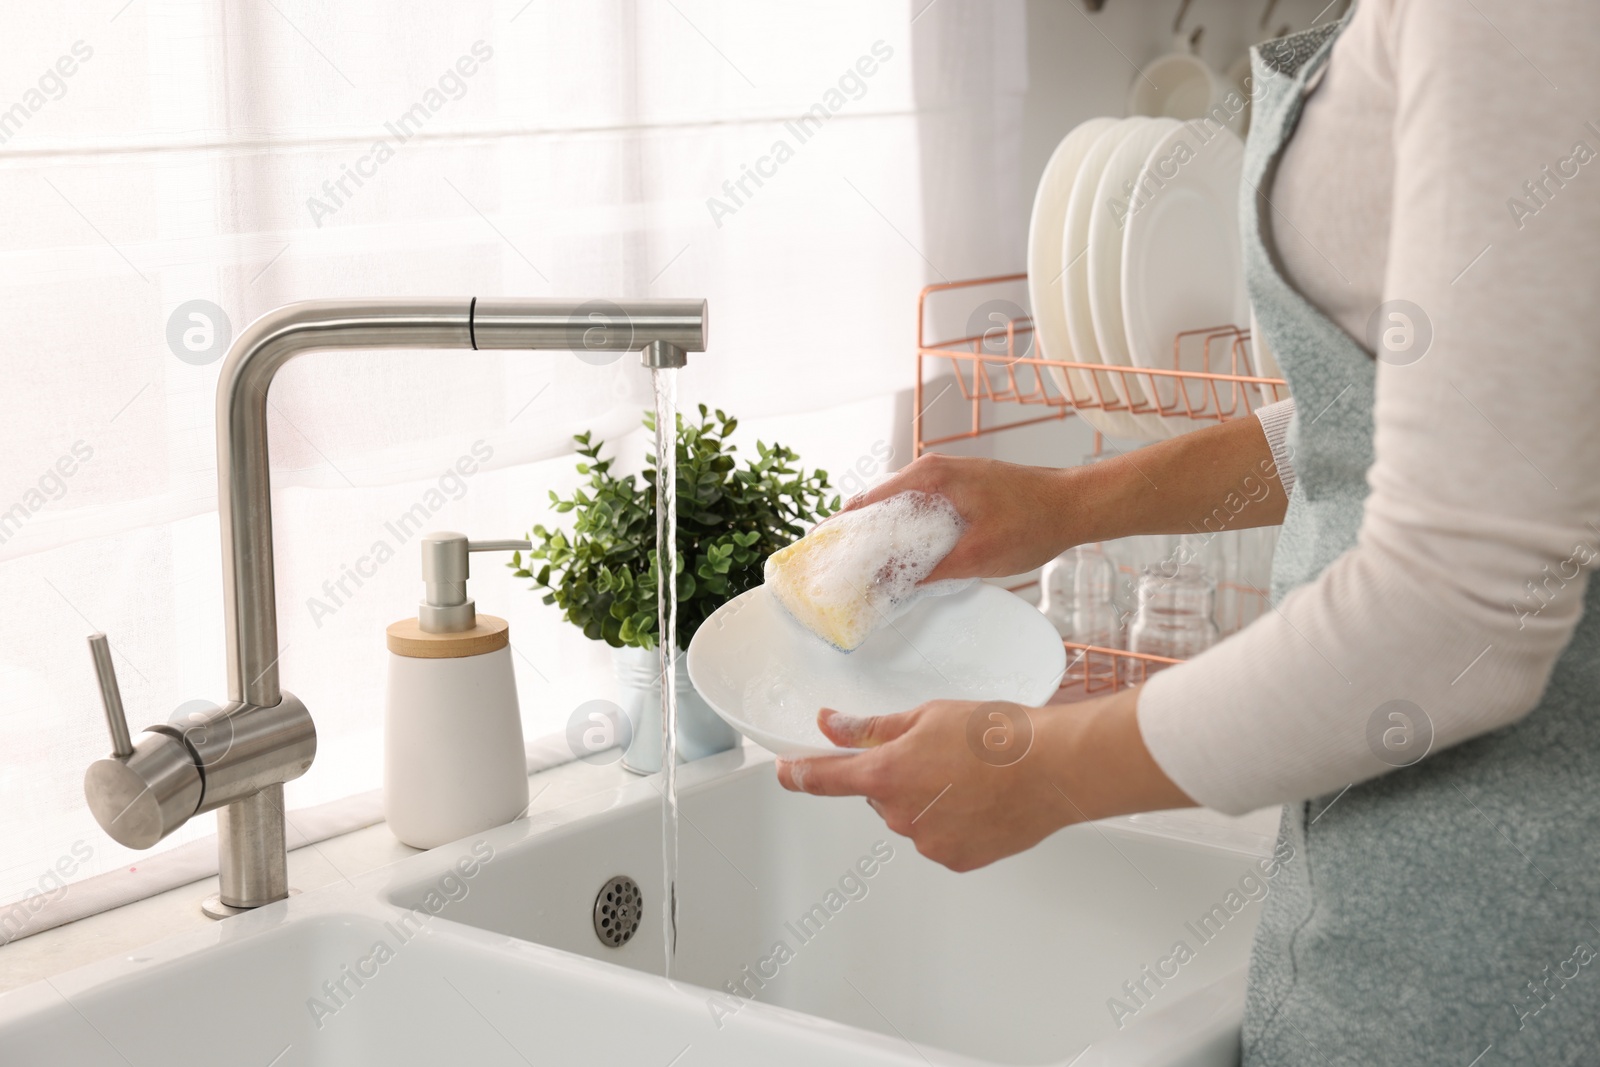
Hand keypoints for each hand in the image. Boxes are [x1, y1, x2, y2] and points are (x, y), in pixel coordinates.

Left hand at [774, 691, 1194, 871]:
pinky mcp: (957, 859)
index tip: (783, 771)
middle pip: (878, 795)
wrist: (1054, 769)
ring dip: (927, 798)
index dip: (799, 774)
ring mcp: (929, 842)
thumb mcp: (928, 715)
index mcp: (887, 775)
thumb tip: (833, 725)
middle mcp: (901, 816)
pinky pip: (939, 837)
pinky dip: (951, 820)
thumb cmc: (999, 737)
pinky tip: (980, 800)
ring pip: (910, 817)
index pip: (824, 779)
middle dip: (897, 775)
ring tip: (970, 775)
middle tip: (938, 754)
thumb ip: (872, 727)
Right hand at [839, 453, 1080, 582]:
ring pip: (898, 507)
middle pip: (877, 503)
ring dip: (881, 534)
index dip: (841, 529)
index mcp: (929, 476)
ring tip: (862, 566)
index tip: (819, 552)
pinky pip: (917, 508)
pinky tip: (902, 555)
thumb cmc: (1033, 522)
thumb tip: (888, 585)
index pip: (867, 502)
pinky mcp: (958, 487)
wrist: (1075, 504)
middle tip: (837, 567)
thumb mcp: (977, 556)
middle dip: (856, 534)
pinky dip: (904, 529)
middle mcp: (931, 469)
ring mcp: (945, 476)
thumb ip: (929, 571)